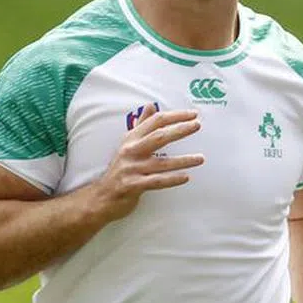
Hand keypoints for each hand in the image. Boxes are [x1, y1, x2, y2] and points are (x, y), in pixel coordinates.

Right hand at [92, 103, 204, 221]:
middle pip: (159, 137)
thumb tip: (151, 106)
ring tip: (200, 158)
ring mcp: (131, 168)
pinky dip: (172, 179)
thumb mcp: (127, 144)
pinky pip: (156, 181)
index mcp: (131, 138)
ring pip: (161, 162)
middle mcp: (131, 151)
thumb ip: (141, 125)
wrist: (102, 196)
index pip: (155, 122)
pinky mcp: (133, 185)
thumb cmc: (120, 168)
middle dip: (179, 130)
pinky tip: (186, 177)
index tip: (192, 114)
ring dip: (183, 160)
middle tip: (197, 125)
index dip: (174, 116)